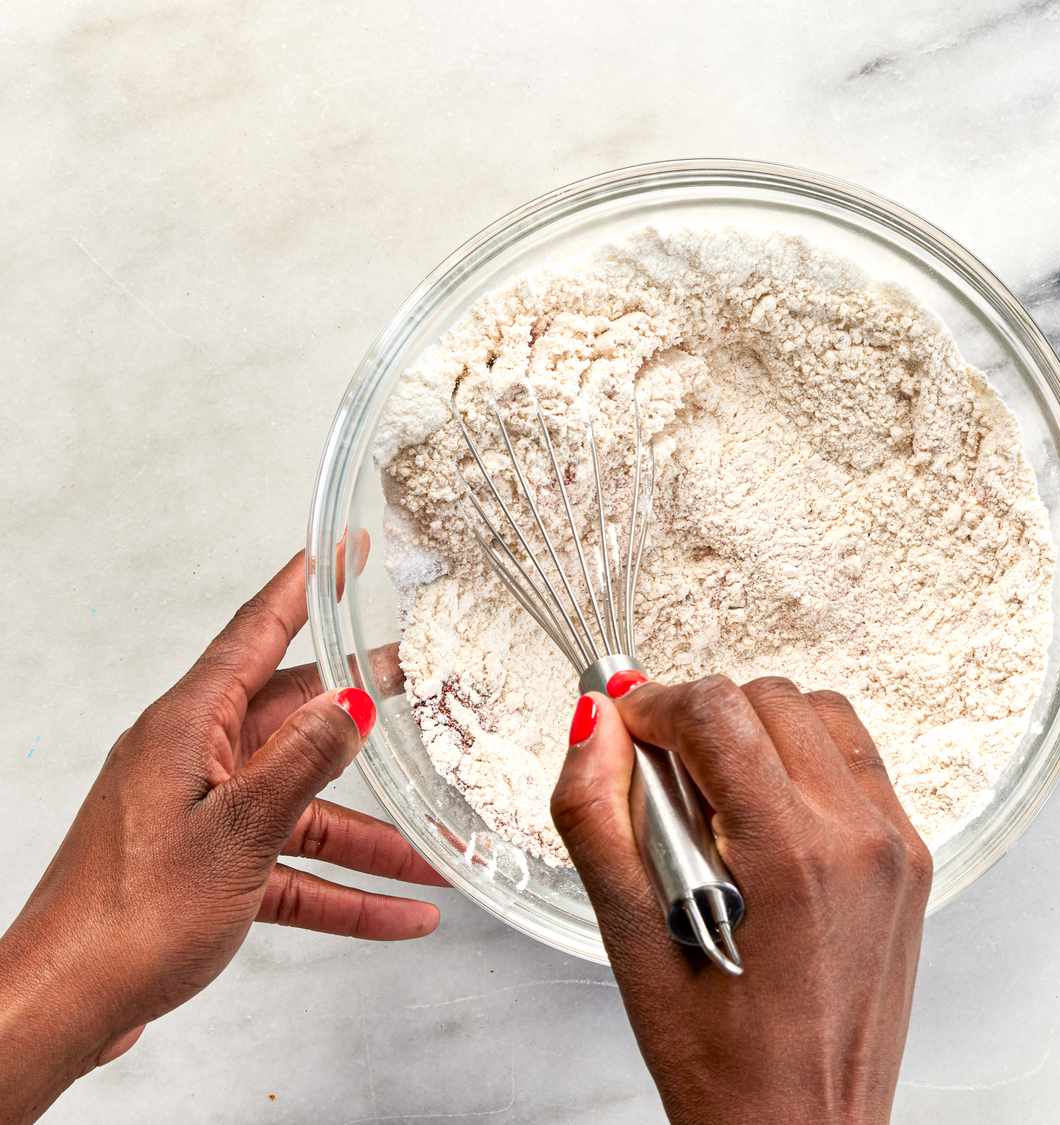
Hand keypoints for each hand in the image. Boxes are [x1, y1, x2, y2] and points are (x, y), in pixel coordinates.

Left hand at [0, 550, 445, 1123]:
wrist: (63, 1007)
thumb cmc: (126, 918)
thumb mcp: (235, 833)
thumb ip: (301, 764)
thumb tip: (353, 703)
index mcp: (187, 729)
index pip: (257, 635)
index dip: (305, 589)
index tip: (343, 550)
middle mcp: (194, 760)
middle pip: (296, 720)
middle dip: (365, 713)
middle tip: (425, 686)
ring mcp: (202, 816)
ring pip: (305, 808)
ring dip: (373, 835)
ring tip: (441, 851)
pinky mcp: (208, 869)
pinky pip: (293, 866)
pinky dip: (346, 889)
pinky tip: (402, 914)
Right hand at [550, 676, 932, 1124]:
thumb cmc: (726, 1070)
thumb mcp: (632, 946)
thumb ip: (597, 818)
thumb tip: (591, 723)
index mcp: (793, 857)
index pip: (718, 711)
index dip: (654, 704)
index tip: (624, 730)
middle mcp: (860, 838)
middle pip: (770, 699)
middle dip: (702, 718)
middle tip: (660, 777)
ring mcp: (896, 845)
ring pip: (820, 714)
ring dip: (757, 731)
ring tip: (714, 797)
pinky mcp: (911, 858)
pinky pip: (856, 760)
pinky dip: (804, 760)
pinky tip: (765, 817)